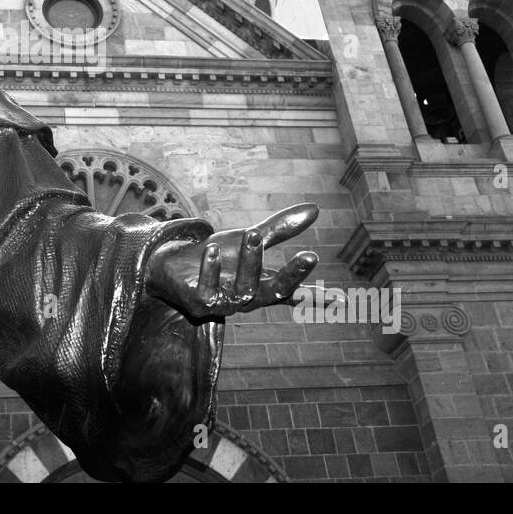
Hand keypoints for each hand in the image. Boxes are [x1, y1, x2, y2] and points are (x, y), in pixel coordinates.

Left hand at [145, 203, 318, 320]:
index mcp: (262, 285)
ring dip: (250, 261)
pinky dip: (211, 269)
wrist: (170, 265)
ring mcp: (223, 303)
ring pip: (244, 288)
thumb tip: (315, 209)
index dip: (316, 295)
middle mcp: (246, 298)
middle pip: (274, 291)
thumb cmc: (216, 255)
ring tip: (251, 233)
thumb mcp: (249, 239)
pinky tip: (212, 249)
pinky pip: (208, 289)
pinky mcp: (198, 303)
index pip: (292, 291)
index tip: (342, 299)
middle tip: (311, 256)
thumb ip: (279, 230)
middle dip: (293, 275)